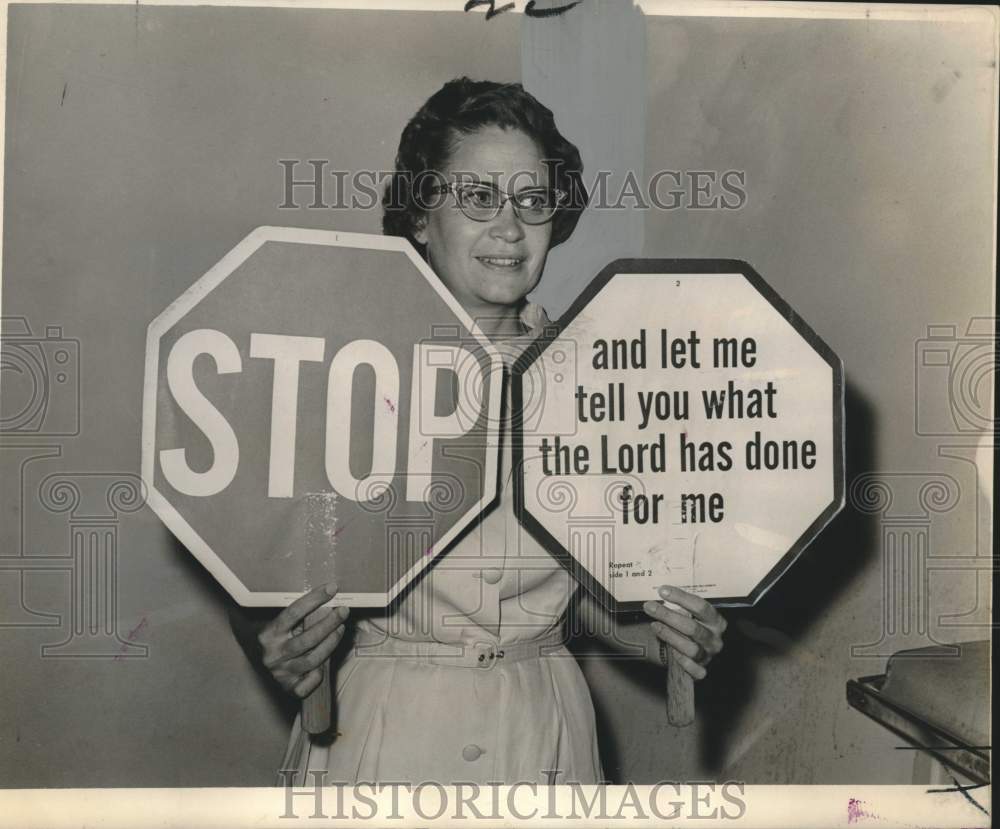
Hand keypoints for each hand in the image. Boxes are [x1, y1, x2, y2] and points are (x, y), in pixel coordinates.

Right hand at [257, 581, 349, 698]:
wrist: (261, 668)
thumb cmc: (281, 640)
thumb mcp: (284, 626)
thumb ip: (301, 616)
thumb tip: (329, 594)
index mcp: (270, 633)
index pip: (293, 612)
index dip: (314, 599)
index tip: (332, 588)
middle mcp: (272, 653)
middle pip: (307, 639)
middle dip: (329, 623)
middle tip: (343, 611)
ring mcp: (280, 672)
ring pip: (312, 659)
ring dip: (331, 643)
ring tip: (340, 629)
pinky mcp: (288, 688)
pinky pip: (308, 683)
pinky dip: (319, 674)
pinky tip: (325, 664)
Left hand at [643, 586, 725, 679]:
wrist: (696, 655)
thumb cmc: (690, 630)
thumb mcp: (690, 615)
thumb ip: (680, 607)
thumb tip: (661, 592)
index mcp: (715, 620)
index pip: (700, 607)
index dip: (681, 598)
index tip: (663, 590)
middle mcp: (714, 637)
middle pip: (692, 627)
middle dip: (668, 616)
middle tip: (650, 607)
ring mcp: (709, 655)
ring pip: (691, 648)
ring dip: (670, 636)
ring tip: (654, 625)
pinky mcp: (702, 670)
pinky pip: (694, 669)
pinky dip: (683, 661)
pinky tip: (671, 652)